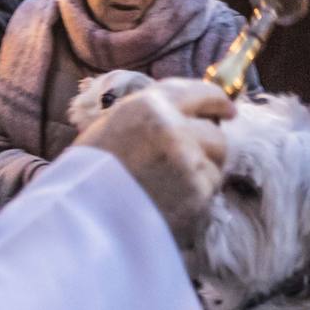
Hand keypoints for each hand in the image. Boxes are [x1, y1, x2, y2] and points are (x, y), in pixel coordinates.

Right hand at [77, 78, 230, 245]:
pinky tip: (170, 200)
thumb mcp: (117, 122)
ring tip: (171, 184)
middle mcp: (174, 128)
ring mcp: (188, 162)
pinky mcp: (196, 193)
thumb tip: (193, 112)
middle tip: (192, 159)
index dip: (218, 102)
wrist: (82, 216)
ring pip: (217, 164)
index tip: (227, 110)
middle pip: (216, 134)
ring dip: (203, 172)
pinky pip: (209, 190)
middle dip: (208, 146)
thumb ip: (156, 113)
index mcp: (151, 105)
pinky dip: (196, 196)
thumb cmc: (92, 170)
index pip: (202, 93)